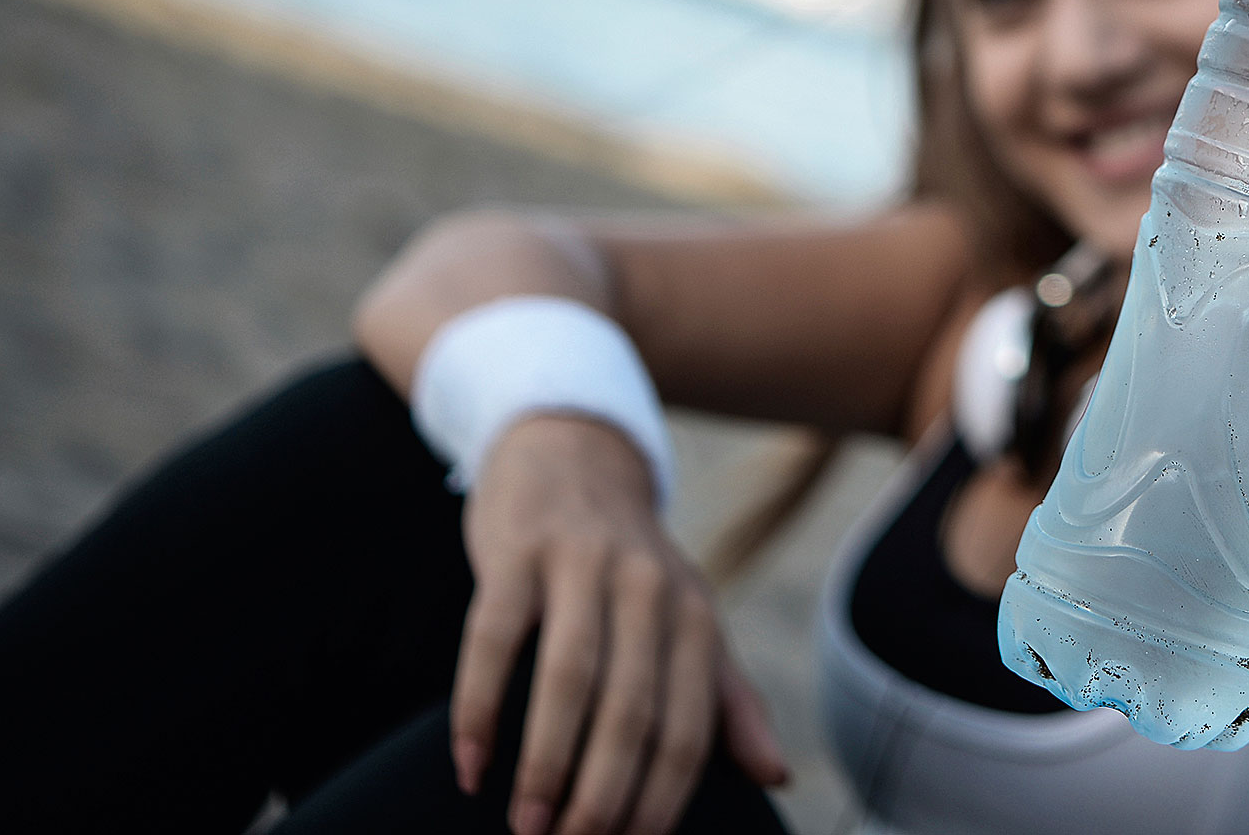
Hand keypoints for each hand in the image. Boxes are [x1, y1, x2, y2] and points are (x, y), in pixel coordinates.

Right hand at [452, 415, 786, 834]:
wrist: (572, 452)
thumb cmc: (632, 563)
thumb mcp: (690, 618)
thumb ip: (730, 699)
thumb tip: (778, 775)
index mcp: (695, 616)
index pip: (686, 729)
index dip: (658, 803)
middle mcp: (647, 588)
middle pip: (630, 712)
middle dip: (601, 797)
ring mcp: (580, 565)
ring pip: (568, 680)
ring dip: (545, 764)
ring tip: (526, 827)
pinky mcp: (517, 552)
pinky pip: (493, 640)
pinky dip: (480, 710)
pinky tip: (470, 766)